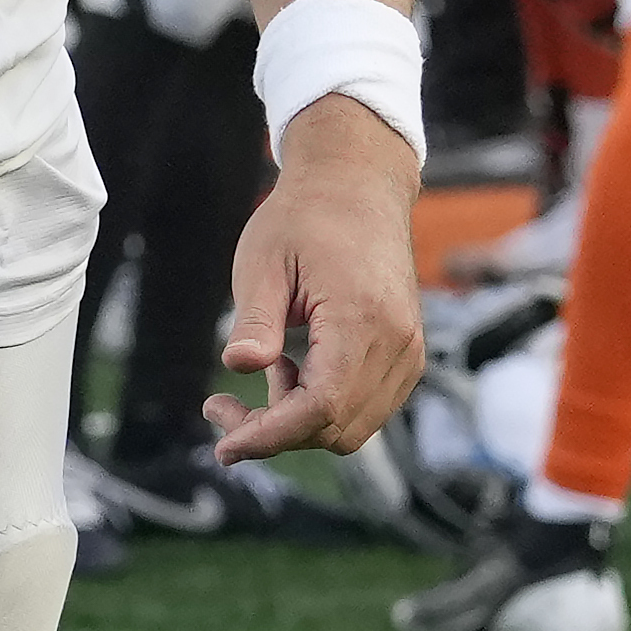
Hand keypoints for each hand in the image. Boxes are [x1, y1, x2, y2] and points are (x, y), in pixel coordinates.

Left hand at [203, 95, 424, 460]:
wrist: (357, 185)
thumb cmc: (305, 217)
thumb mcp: (263, 261)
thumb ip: (255, 320)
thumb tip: (238, 367)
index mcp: (361, 318)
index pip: (320, 407)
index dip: (270, 436)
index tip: (224, 446)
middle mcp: (396, 343)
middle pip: (337, 428)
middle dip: (276, 433)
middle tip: (222, 406)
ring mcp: (408, 350)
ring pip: (354, 426)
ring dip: (300, 419)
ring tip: (268, 367)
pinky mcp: (406, 353)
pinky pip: (366, 406)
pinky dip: (324, 405)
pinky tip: (294, 367)